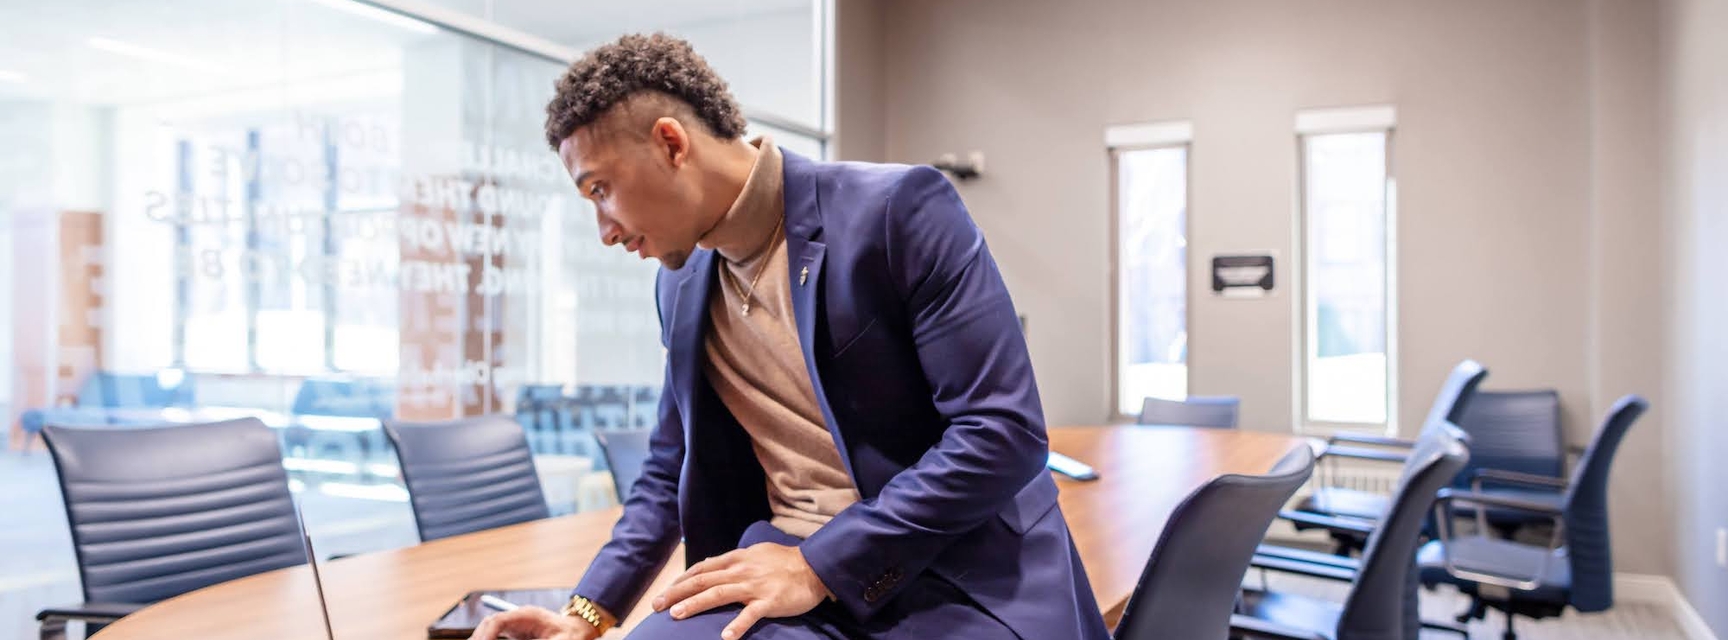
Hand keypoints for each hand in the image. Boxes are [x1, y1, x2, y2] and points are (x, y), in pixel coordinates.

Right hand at [467, 606, 599, 639]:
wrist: (580, 629)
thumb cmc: (572, 635)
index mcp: (527, 615)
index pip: (497, 620)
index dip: (486, 634)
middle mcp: (518, 617)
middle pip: (489, 623)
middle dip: (479, 637)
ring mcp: (515, 623)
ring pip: (490, 628)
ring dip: (482, 637)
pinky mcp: (515, 631)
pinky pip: (496, 633)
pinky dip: (488, 638)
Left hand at [653, 543, 832, 639]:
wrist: (815, 566)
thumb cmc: (785, 561)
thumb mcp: (756, 553)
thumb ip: (735, 560)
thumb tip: (714, 567)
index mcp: (737, 559)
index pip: (702, 568)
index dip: (682, 580)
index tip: (666, 592)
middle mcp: (742, 571)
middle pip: (703, 581)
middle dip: (678, 593)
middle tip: (657, 605)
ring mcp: (755, 586)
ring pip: (718, 594)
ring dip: (695, 604)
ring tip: (676, 616)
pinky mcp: (769, 601)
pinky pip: (750, 615)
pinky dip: (737, 626)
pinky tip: (725, 638)